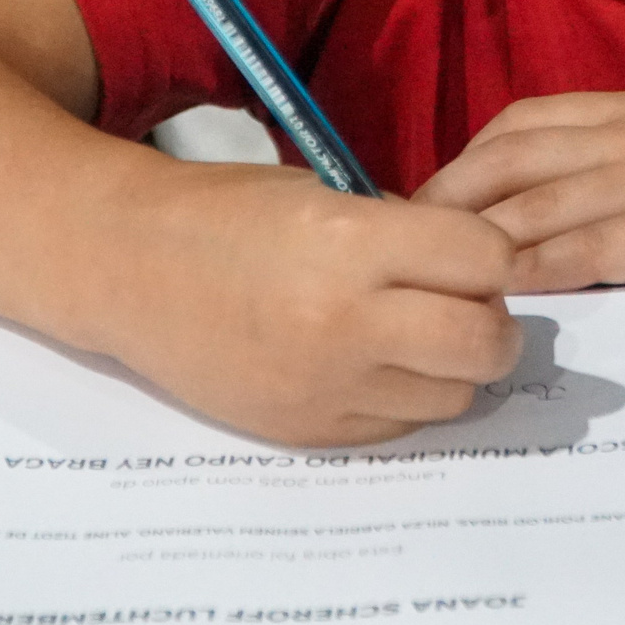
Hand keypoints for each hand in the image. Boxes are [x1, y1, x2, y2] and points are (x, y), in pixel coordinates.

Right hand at [87, 158, 522, 446]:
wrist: (129, 270)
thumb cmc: (226, 216)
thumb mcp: (323, 194)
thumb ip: (403, 231)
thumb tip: (478, 267)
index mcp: (348, 243)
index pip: (485, 259)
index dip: (492, 254)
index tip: (475, 253)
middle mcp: (342, 322)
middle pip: (484, 343)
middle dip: (495, 324)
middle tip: (472, 306)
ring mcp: (325, 385)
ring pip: (454, 395)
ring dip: (453, 367)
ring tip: (417, 335)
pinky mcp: (307, 429)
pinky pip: (400, 425)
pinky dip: (405, 397)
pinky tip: (372, 363)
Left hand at [412, 78, 624, 292]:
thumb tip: (589, 190)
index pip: (522, 123)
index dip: (464, 159)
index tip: (426, 197)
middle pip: (506, 162)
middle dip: (444, 203)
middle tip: (401, 247)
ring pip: (535, 207)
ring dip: (475, 245)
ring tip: (432, 283)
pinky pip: (589, 252)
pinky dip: (536, 275)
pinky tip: (503, 300)